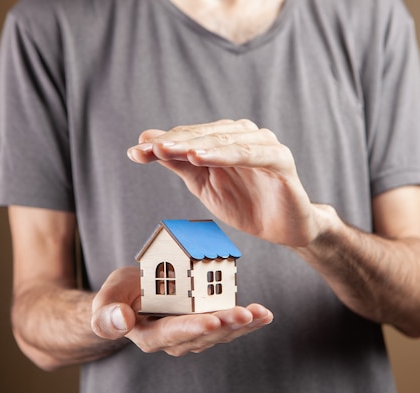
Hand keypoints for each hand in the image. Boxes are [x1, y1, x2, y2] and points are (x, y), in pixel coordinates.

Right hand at [91, 266, 272, 355]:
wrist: (132, 295)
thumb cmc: (120, 295)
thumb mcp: (107, 298)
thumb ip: (106, 313)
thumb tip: (121, 321)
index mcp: (149, 335)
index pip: (171, 333)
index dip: (191, 328)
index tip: (211, 321)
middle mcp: (174, 340)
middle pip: (202, 335)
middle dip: (225, 325)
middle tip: (245, 314)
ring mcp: (193, 334)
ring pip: (220, 333)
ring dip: (242, 325)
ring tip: (260, 314)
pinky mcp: (207, 325)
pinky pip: (228, 326)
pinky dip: (247, 321)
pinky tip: (263, 315)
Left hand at [127, 119, 319, 246]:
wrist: (284, 229)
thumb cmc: (245, 204)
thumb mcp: (204, 185)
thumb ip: (179, 162)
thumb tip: (145, 142)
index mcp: (226, 139)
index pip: (190, 137)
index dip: (163, 143)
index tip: (135, 151)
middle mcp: (245, 135)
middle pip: (205, 135)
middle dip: (174, 142)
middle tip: (148, 149)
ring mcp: (264, 145)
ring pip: (226, 140)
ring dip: (197, 144)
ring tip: (170, 150)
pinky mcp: (281, 160)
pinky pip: (252, 154)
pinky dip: (227, 154)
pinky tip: (203, 157)